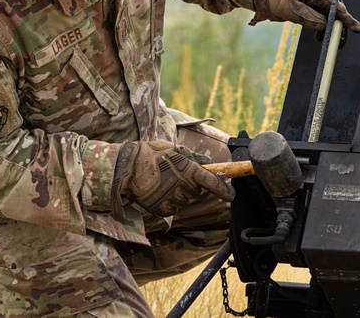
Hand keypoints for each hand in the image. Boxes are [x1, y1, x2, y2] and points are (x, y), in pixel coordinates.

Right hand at [111, 141, 234, 218]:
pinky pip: (172, 210)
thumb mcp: (173, 149)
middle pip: (197, 193)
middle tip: (176, 178)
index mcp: (189, 170)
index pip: (212, 182)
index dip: (224, 189)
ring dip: (179, 195)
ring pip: (184, 202)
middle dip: (191, 187)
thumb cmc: (151, 154)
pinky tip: (158, 192)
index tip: (231, 194)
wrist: (127, 167)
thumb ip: (192, 156)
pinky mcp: (162, 209)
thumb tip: (206, 160)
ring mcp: (173, 199)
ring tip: (164, 183)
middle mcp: (184, 186)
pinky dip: (168, 203)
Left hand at [251, 0, 359, 32]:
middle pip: (336, 10)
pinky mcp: (313, 2)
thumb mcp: (291, 10)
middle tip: (339, 43)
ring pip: (331, 14)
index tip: (357, 29)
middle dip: (340, 27)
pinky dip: (323, 26)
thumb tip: (326, 27)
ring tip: (325, 41)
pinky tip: (319, 37)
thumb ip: (309, 18)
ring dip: (330, 28)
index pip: (335, 5)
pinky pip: (323, 15)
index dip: (347, 18)